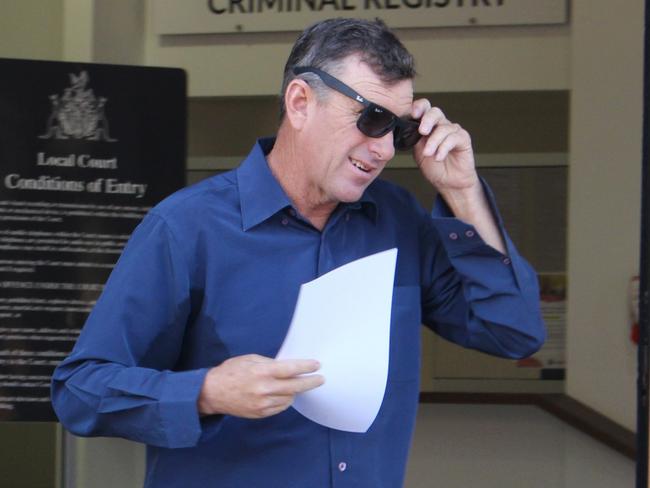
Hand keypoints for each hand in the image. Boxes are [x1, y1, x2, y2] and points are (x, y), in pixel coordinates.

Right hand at [197, 354, 324, 417]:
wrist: (212, 393)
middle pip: (295, 386)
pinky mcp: (260, 413)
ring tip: (297, 385)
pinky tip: (284, 394)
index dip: (306, 367)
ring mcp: (262, 403)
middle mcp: (264, 388)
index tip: (316, 365)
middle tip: (320, 379)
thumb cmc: (231, 372)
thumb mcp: (250, 359)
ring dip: (295, 391)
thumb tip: (288, 366)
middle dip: (310, 382)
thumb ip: (270, 363)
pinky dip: (285, 400)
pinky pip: (280, 407)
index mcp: (262, 371)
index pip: (291, 369)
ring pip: (289, 398)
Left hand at [411, 100, 479, 194]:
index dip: (419, 107)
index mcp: (428, 125)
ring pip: (443, 128)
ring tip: (428, 154)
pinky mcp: (463, 138)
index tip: (413, 114)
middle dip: (427, 120)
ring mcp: (453, 131)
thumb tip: (404, 128)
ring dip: (434, 142)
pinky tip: (438, 157)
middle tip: (422, 132)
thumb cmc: (434, 167)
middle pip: (435, 112)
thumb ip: (413, 138)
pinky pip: (453, 138)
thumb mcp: (418, 152)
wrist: (448, 182)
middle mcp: (441, 125)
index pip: (424, 108)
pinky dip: (443, 148)